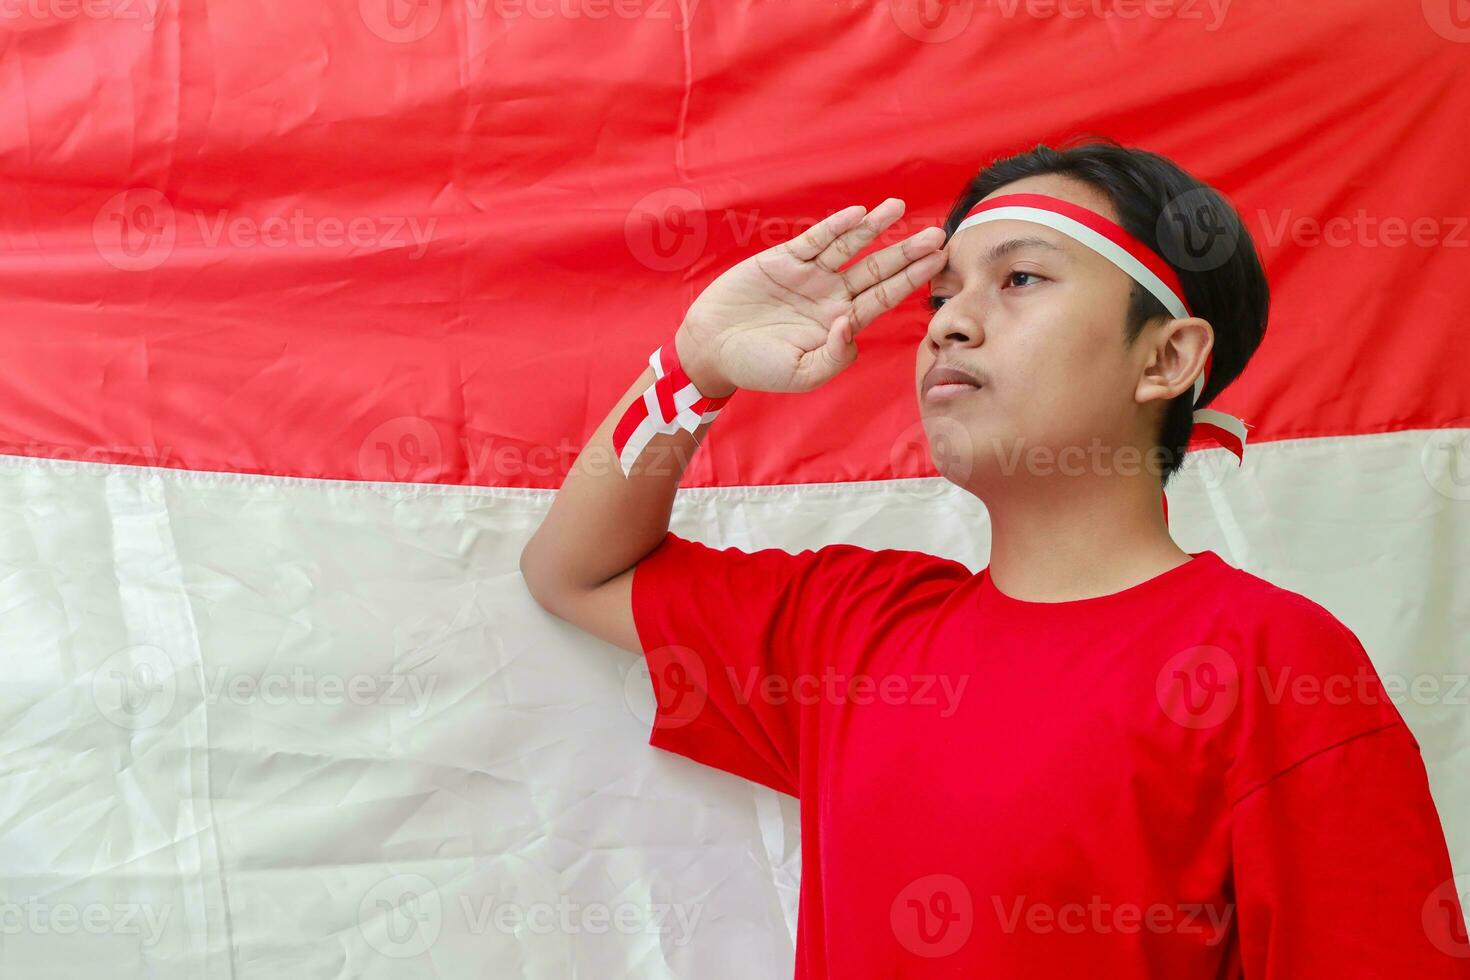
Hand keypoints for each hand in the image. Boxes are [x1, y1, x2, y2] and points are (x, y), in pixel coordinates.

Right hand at [675, 198, 946, 394]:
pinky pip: (816, 240)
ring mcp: (810, 276)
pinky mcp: (784, 260)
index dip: (911, 279)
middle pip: (876, 269)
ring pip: (850, 247)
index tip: (938, 262)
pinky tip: (858, 214)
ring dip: (874, 228)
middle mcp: (831, 296)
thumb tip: (851, 325)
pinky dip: (836, 227)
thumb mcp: (802, 374)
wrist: (712, 348)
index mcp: (841, 324)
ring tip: (899, 208)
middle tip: (937, 235)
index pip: (884, 297)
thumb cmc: (757, 367)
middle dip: (906, 252)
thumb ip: (834, 357)